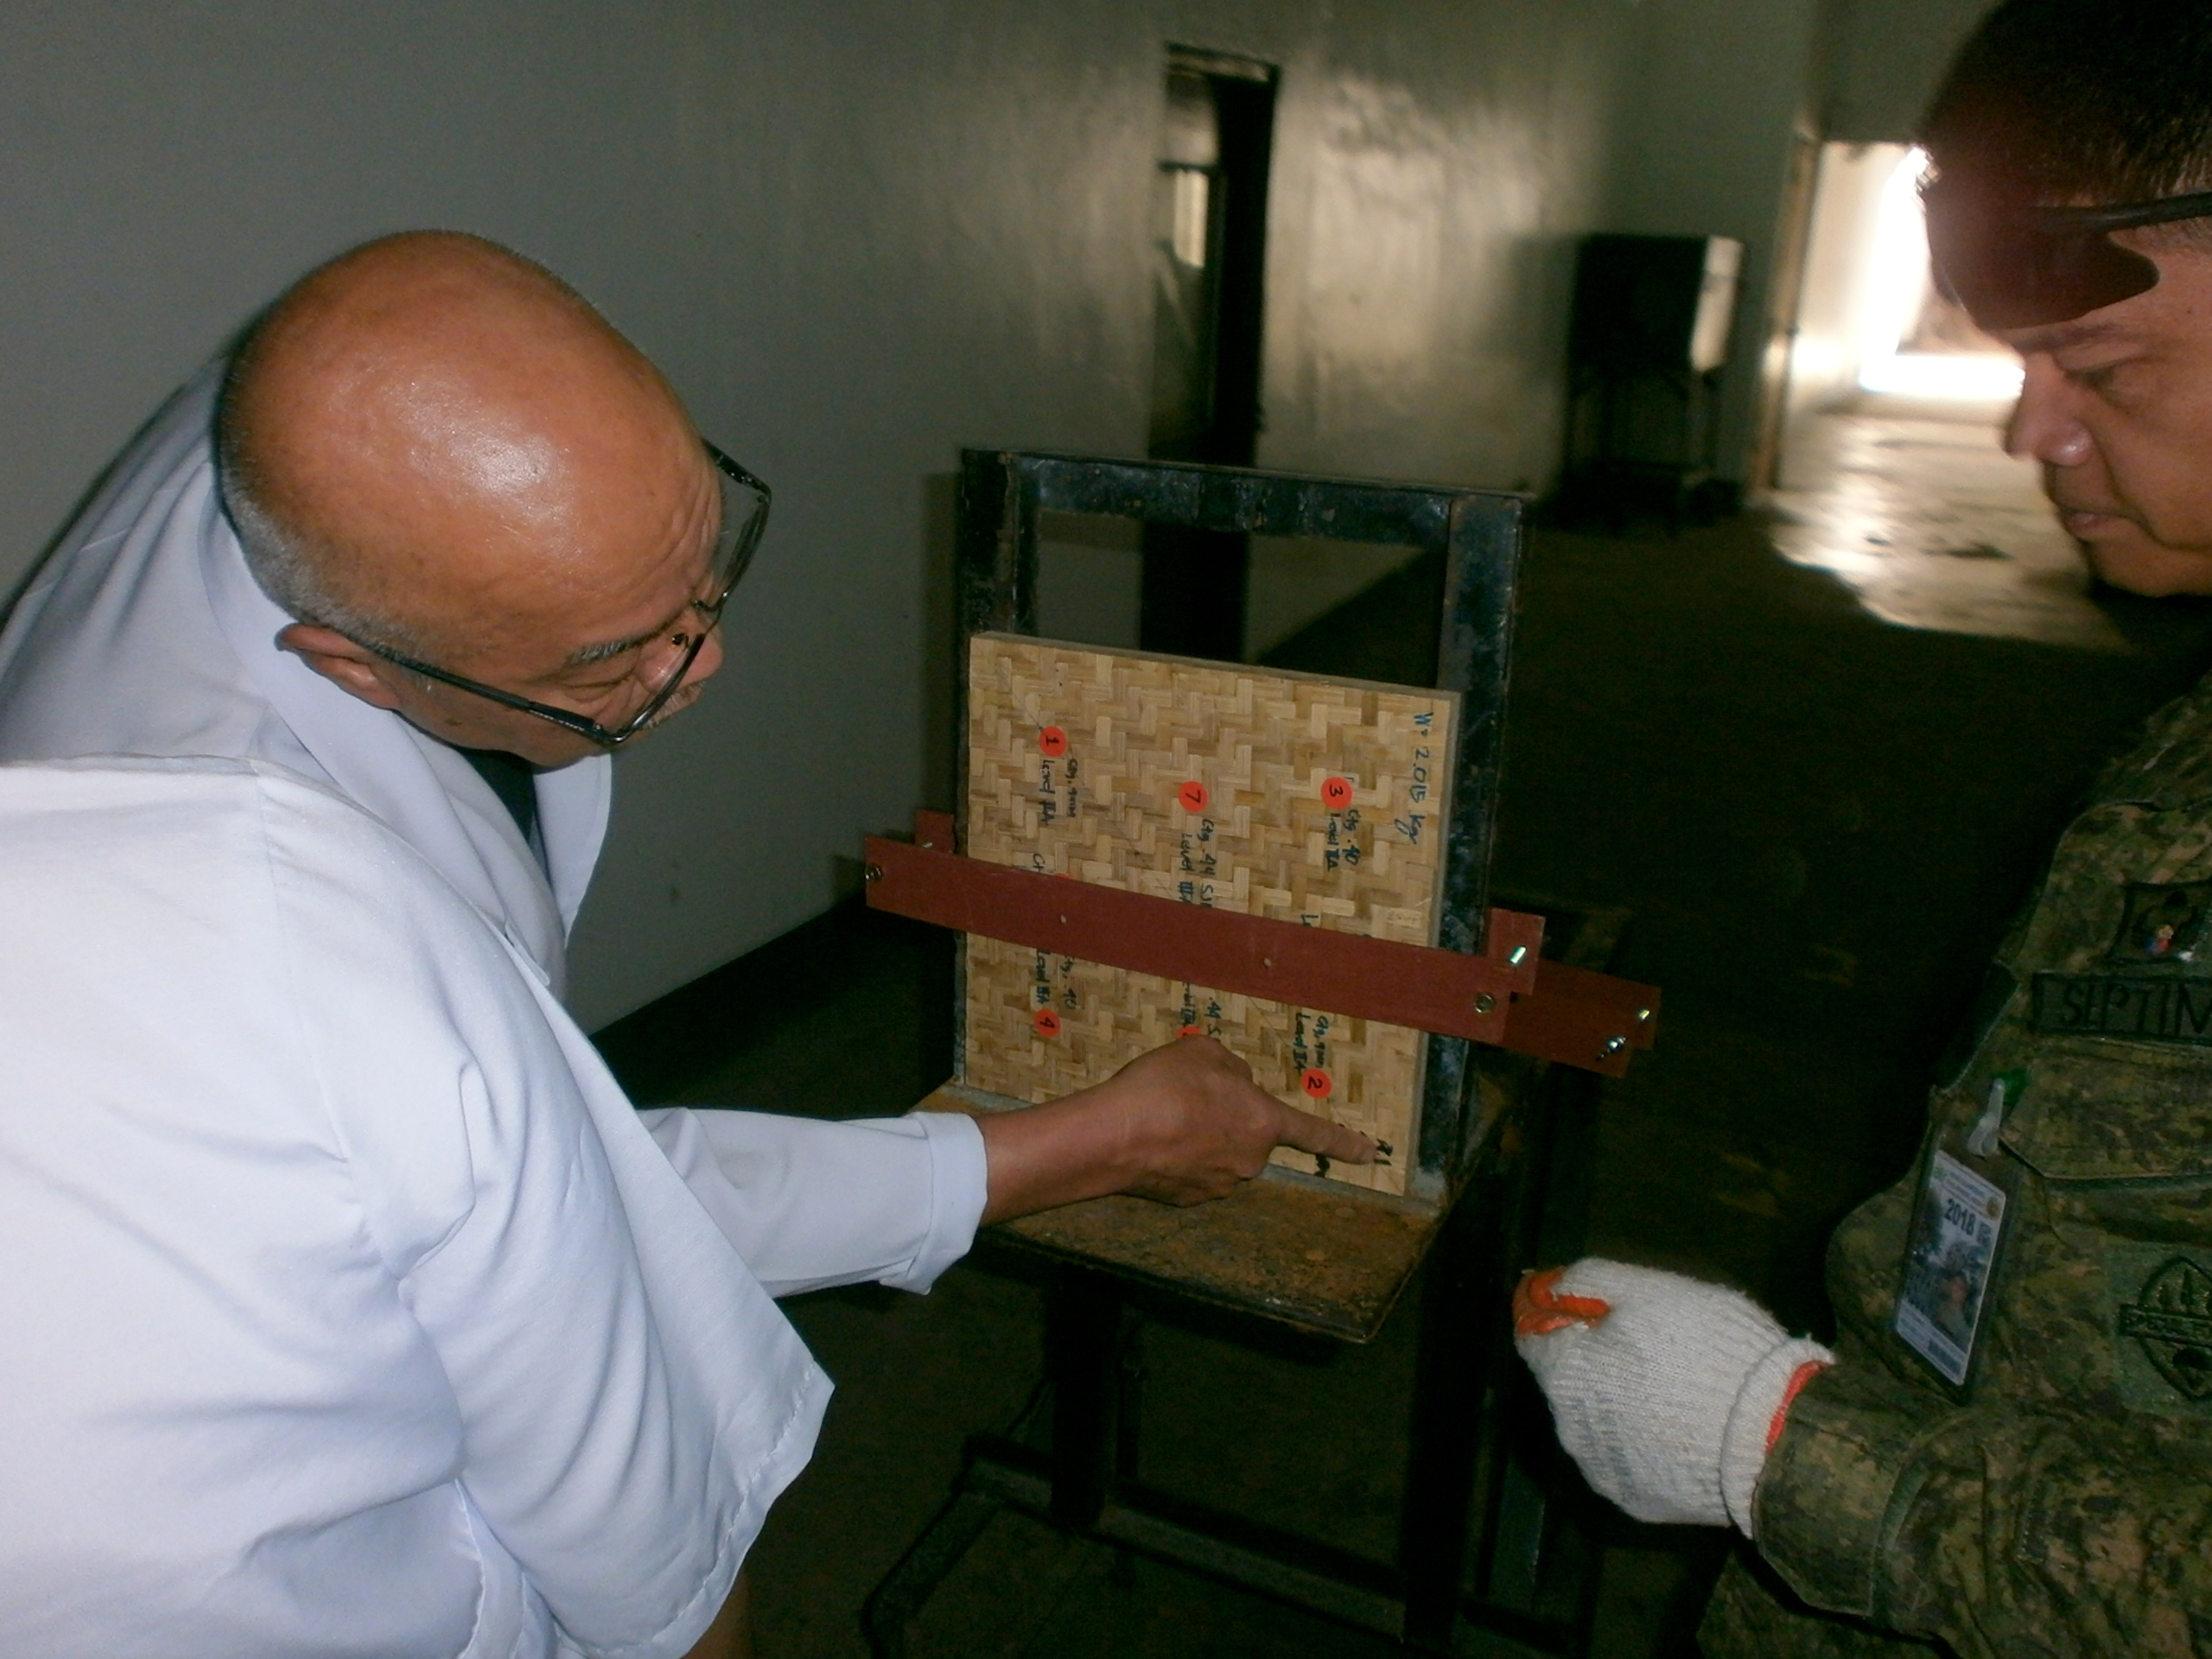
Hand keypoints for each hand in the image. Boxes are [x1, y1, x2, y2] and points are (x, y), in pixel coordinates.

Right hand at [977, 1036, 1373, 1221]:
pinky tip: (1153, 1141)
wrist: (1114, 1136)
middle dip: (1228, 1120)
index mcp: (1263, 1120)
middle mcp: (1251, 1160)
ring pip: (1219, 1153)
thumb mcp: (1202, 1051)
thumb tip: (1236, 1084)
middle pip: (1249, 1135)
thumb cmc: (1164, 1085)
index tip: (1370, 1152)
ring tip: (1162, 1117)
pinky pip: (1193, 1172)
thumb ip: (1230, 1068)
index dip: (1343, 1141)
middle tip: (1189, 1099)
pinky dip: (1179, 1158)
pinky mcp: (1189, 1200)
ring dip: (1200, 1138)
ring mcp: (1220, 1184)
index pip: (1313, 1133)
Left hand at [1512, 1258, 1831, 1533]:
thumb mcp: (1648, 1290)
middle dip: (1592, 1361)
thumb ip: (1585, 1280)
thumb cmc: (1709, 1348)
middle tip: (1649, 1346)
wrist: (1775, 1434)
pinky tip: (1680, 1431)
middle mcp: (1570, 1430)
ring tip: (1672, 1390)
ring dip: (1615, 1405)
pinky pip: (1627, 1463)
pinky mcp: (1637, 1503)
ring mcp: (1602, 1473)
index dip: (1556, 1316)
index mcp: (1565, 1374)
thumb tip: (1545, 1284)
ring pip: (1593, 1425)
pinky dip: (1642, 1444)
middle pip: (1565, 1383)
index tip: (1587, 1307)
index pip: (1531, 1338)